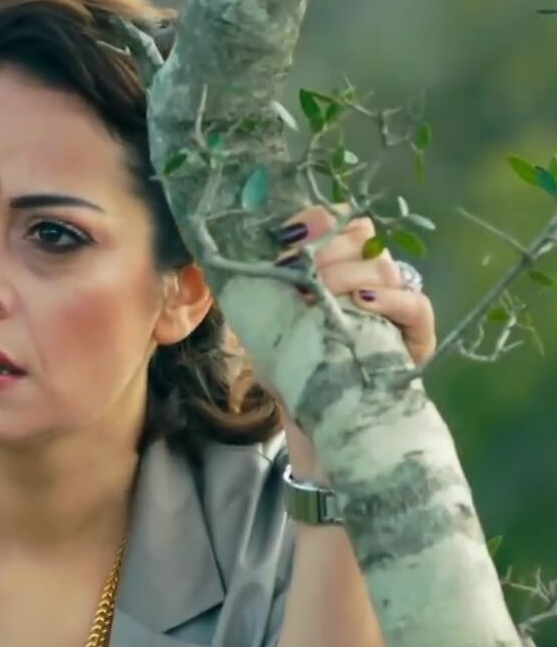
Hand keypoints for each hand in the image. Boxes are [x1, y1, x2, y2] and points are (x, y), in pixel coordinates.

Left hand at [265, 204, 439, 476]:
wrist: (321, 424)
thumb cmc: (298, 372)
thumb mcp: (271, 330)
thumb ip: (261, 296)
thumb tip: (231, 264)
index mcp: (337, 270)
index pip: (337, 225)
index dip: (315, 222)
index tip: (286, 236)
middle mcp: (369, 280)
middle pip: (364, 238)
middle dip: (327, 244)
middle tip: (298, 262)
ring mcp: (396, 306)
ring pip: (385, 267)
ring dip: (348, 271)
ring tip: (319, 289)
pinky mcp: (415, 336)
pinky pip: (416, 306)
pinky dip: (391, 299)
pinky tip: (362, 303)